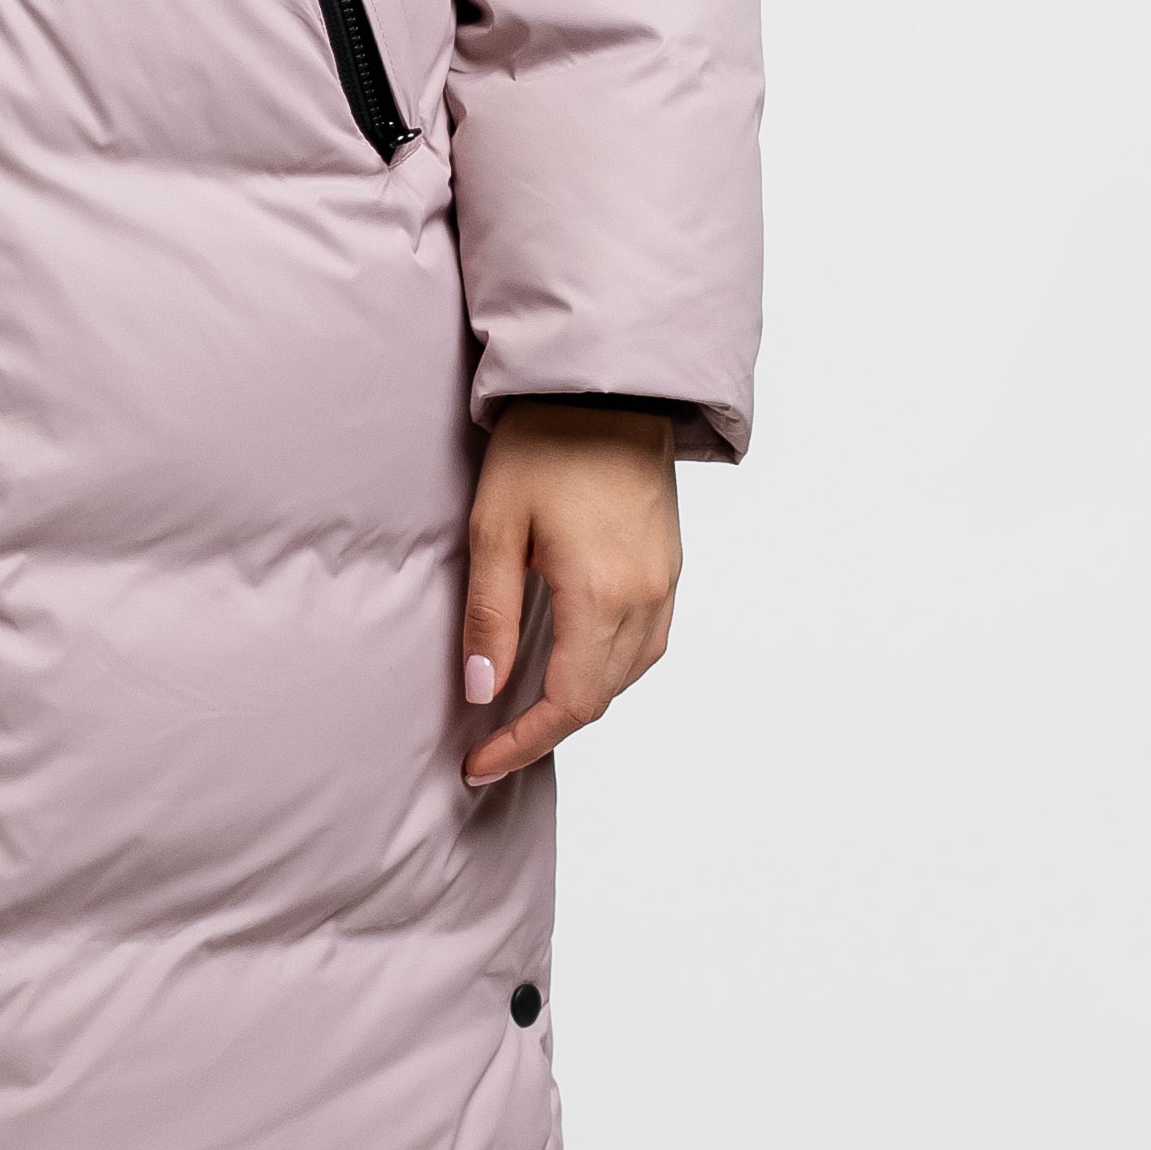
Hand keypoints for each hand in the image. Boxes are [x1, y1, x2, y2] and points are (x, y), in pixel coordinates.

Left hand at [459, 403, 681, 787]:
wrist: (609, 385)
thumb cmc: (546, 443)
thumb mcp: (495, 527)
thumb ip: (491, 615)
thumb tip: (482, 689)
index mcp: (601, 594)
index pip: (568, 703)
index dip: (522, 744)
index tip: (480, 765)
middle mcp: (645, 598)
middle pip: (600, 698)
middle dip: (544, 731)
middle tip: (490, 746)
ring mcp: (666, 582)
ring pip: (628, 675)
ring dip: (578, 701)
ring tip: (524, 712)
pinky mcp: (670, 565)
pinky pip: (646, 642)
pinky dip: (608, 667)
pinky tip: (572, 661)